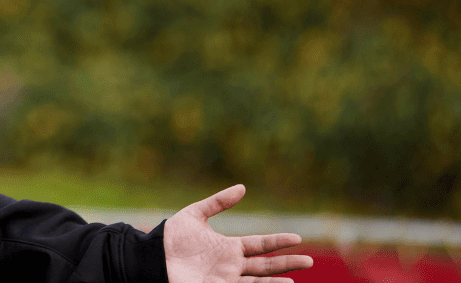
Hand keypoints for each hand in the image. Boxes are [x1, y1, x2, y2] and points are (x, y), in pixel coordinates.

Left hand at [164, 185, 313, 282]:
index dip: (278, 241)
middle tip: (309, 262)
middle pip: (265, 265)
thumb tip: (243, 188)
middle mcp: (230, 265)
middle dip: (287, 263)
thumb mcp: (194, 215)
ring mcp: (224, 279)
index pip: (260, 245)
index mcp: (228, 247)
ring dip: (276, 281)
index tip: (297, 239)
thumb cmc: (169, 238)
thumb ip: (217, 202)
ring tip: (296, 281)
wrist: (151, 258)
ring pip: (258, 280)